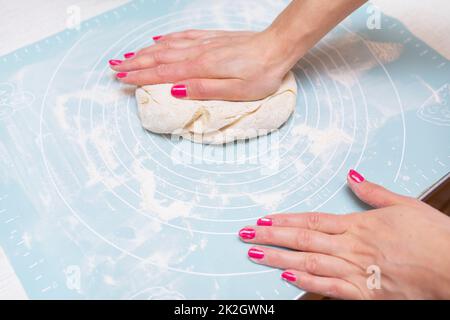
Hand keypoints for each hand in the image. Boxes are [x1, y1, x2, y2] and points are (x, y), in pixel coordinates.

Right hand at [109, 30, 291, 100]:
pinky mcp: (212, 38)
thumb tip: (174, 90)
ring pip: (167, 46)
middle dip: (134, 63)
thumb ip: (204, 90)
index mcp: (201, 68)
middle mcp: (198, 52)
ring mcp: (204, 43)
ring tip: (127, 56)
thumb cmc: (261, 73)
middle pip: (159, 58)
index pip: (163, 73)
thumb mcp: (236, 90)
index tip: (121, 79)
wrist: (278, 46)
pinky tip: (158, 40)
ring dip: (145, 51)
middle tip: (114, 67)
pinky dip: (166, 39)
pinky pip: (183, 36)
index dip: (140, 76)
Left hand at [239, 169, 449, 298]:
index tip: (262, 219)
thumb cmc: (432, 237)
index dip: (284, 220)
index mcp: (357, 225)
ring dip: (280, 258)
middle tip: (245, 234)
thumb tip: (351, 176)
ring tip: (255, 254)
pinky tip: (287, 278)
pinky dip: (308, 282)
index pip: (311, 221)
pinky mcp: (366, 293)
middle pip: (302, 240)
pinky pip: (331, 287)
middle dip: (270, 237)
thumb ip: (373, 192)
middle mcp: (351, 246)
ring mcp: (356, 270)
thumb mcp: (404, 205)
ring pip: (309, 262)